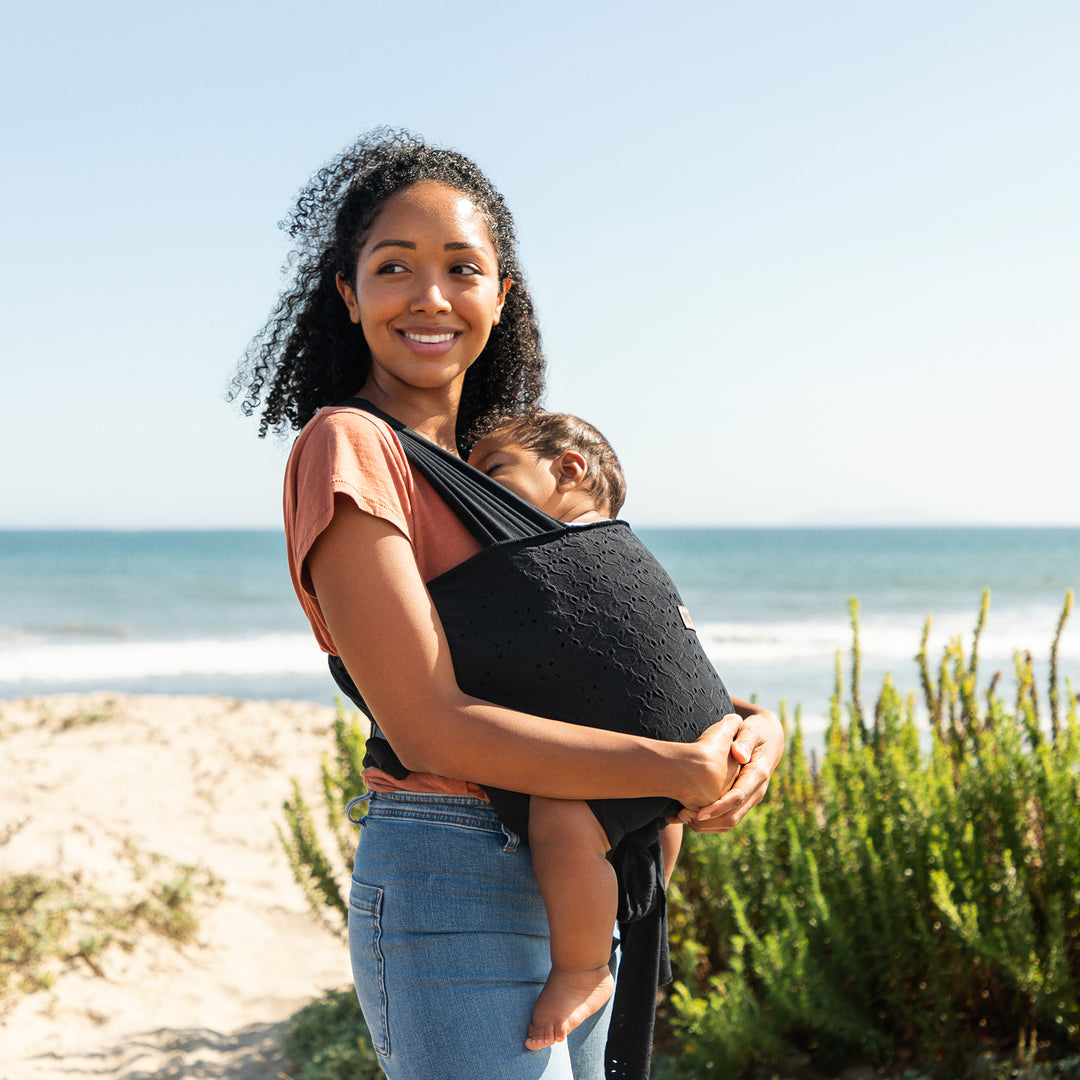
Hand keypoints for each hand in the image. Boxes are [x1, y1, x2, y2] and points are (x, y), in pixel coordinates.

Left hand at [676, 707, 783, 832]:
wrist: (769, 739)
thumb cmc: (756, 731)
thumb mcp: (752, 730)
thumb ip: (745, 740)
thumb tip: (739, 756)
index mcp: (758, 774)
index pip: (738, 797)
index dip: (719, 807)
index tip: (699, 813)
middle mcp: (756, 791)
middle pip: (733, 816)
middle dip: (708, 820)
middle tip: (682, 816)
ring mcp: (750, 798)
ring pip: (730, 822)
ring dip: (707, 825)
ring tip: (681, 818)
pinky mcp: (743, 801)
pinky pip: (727, 818)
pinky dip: (709, 822)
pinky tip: (688, 817)